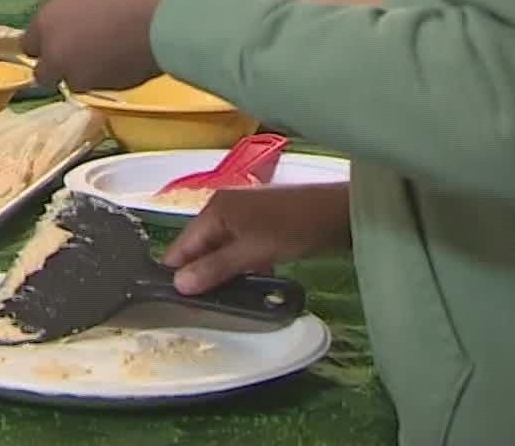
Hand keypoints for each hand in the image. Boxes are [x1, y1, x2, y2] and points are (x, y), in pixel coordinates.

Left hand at [22, 0, 173, 92]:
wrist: (166, 19)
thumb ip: (77, 13)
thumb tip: (81, 20)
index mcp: (47, 19)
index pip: (30, 41)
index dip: (46, 40)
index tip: (60, 35)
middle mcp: (54, 52)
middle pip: (43, 71)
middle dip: (57, 64)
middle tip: (79, 51)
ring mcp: (78, 75)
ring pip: (71, 81)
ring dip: (82, 72)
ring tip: (107, 55)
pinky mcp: (103, 90)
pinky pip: (97, 85)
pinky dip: (105, 77)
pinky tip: (123, 61)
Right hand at [160, 183, 350, 293]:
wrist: (341, 211)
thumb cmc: (296, 228)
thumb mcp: (254, 252)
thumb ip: (215, 268)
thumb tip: (178, 285)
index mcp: (215, 210)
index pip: (181, 245)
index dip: (175, 273)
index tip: (173, 302)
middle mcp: (224, 209)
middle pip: (200, 247)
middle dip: (200, 274)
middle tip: (201, 306)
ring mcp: (243, 215)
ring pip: (221, 249)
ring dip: (222, 272)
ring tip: (224, 299)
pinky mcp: (261, 224)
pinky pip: (239, 248)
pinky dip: (241, 265)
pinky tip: (249, 283)